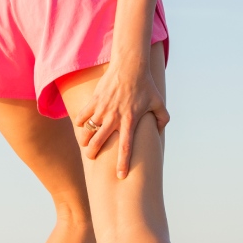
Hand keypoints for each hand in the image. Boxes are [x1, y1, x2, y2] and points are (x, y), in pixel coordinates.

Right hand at [72, 60, 168, 178]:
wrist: (131, 66)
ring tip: (84, 144)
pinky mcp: (94, 101)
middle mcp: (114, 118)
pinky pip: (81, 117)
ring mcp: (102, 110)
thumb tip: (161, 130)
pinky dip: (80, 123)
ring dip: (84, 140)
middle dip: (93, 153)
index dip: (122, 163)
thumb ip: (162, 118)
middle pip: (99, 142)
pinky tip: (81, 126)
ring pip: (87, 131)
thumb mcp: (159, 102)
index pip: (126, 148)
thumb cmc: (146, 84)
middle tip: (91, 157)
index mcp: (130, 121)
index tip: (120, 176)